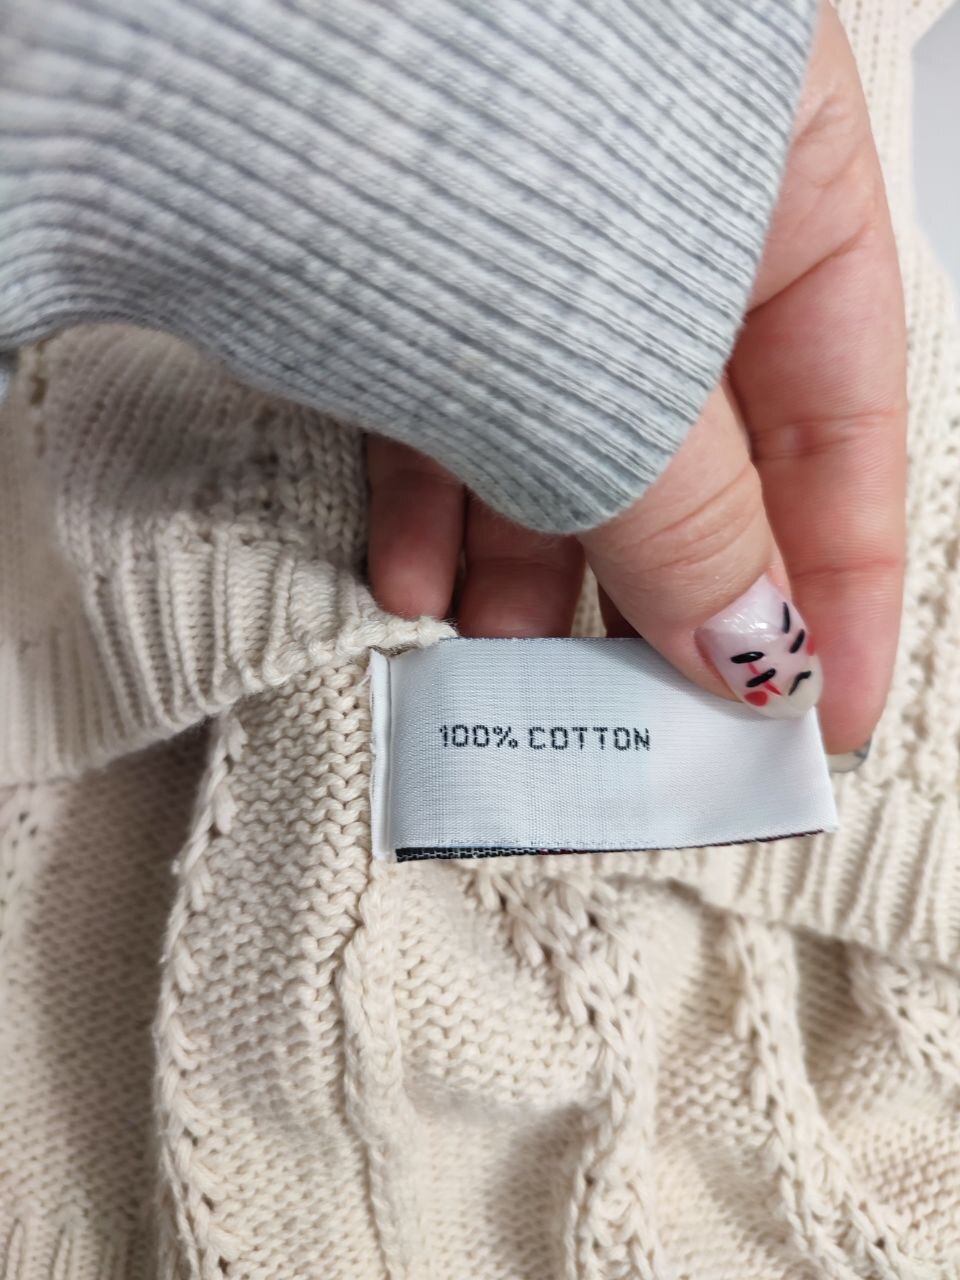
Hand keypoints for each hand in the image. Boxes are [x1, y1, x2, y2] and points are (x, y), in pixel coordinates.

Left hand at [366, 1, 904, 754]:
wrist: (196, 28)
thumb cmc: (447, 119)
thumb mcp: (616, 366)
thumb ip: (696, 518)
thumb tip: (751, 646)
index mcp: (778, 158)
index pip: (843, 401)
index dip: (840, 572)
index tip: (819, 703)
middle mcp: (660, 177)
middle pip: (697, 431)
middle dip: (666, 589)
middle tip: (648, 711)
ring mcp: (526, 210)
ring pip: (560, 427)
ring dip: (532, 566)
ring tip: (504, 666)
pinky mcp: (402, 244)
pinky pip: (450, 395)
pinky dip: (438, 502)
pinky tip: (416, 585)